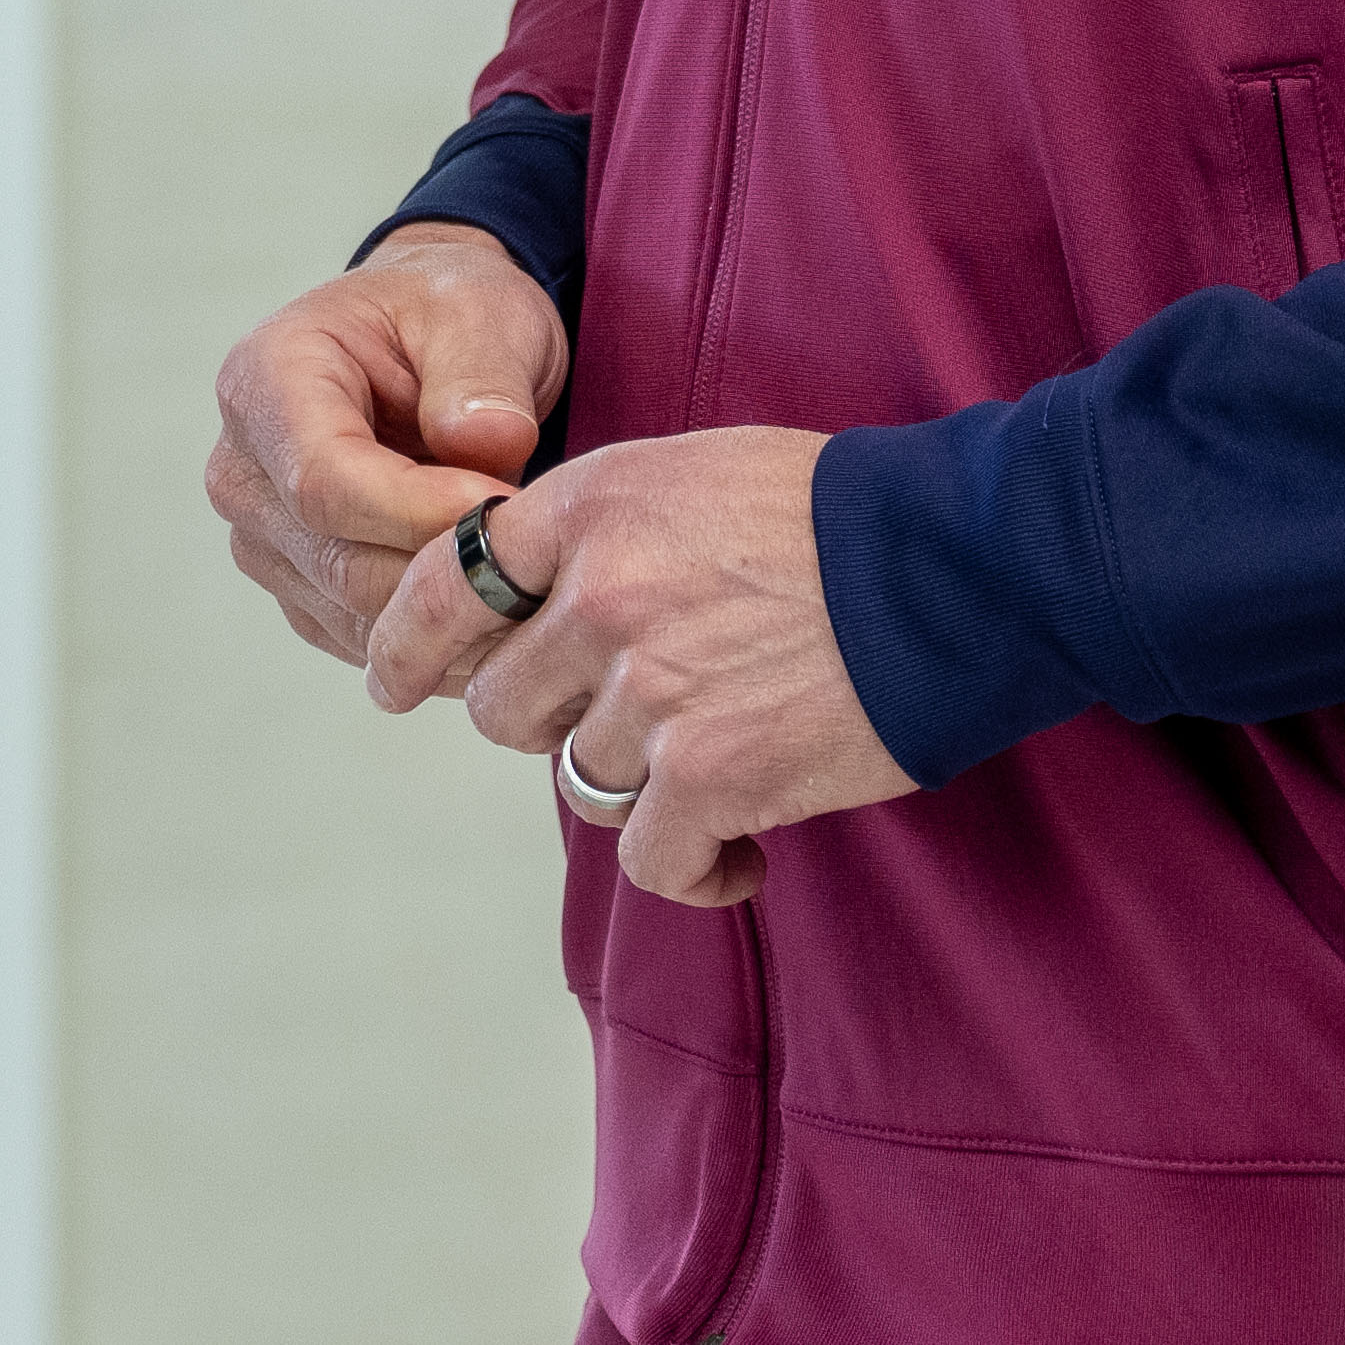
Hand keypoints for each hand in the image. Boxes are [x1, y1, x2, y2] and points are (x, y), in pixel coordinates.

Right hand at [207, 223, 567, 665]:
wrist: (427, 342)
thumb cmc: (445, 314)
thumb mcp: (480, 310)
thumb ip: (482, 374)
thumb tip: (483, 443)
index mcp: (265, 381)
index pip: (324, 481)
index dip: (419, 512)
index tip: (507, 509)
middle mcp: (243, 470)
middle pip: (341, 562)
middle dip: (448, 569)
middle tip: (540, 557)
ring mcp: (264, 537)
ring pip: (357, 615)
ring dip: (450, 613)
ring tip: (530, 581)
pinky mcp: (298, 587)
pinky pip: (365, 638)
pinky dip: (436, 638)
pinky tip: (496, 603)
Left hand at [367, 421, 916, 906]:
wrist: (954, 565)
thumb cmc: (836, 515)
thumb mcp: (690, 474)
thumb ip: (600, 530)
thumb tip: (538, 605)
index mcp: (585, 507)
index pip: (446, 587)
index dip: (408, 647)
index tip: (390, 679)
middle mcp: (598, 596)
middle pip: (503, 705)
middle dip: (556, 722)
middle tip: (636, 722)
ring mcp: (649, 690)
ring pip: (579, 780)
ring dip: (641, 788)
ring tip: (716, 772)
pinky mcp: (710, 776)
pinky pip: (650, 858)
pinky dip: (696, 870)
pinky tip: (741, 858)